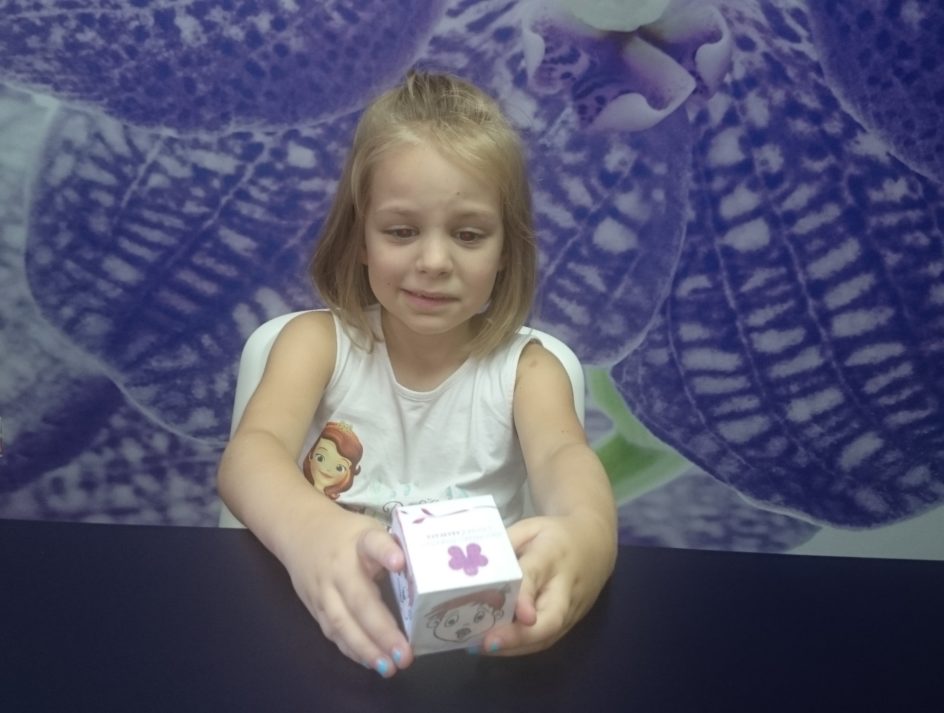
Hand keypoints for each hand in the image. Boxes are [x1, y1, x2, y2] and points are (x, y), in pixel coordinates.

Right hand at [279, 508, 412, 676]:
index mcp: (360, 542)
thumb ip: (393, 550)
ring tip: (388, 667)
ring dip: (366, 649)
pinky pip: (333, 632)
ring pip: (342, 623)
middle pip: (359, 600)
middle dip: (381, 631)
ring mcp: (323, 590)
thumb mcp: (370, 530)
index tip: (400, 562)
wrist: (300, 531)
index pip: (373, 543)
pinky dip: (352, 650)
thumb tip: (427, 571)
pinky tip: (371, 663)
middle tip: (404, 655)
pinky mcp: (314, 607)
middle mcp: (339, 568)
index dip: (386, 552)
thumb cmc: (347, 534)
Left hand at [481, 514, 610, 655]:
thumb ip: (506, 544)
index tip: (514, 612)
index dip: (524, 596)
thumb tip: (476, 565)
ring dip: (514, 647)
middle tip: (488, 642)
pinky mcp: (571, 623)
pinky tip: (495, 647)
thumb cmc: (555, 534)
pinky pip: (546, 640)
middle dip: (520, 635)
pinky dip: (520, 648)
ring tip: (480, 648)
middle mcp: (566, 587)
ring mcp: (572, 609)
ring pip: (548, 636)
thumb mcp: (530, 527)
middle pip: (551, 617)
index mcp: (552, 555)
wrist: (595, 543)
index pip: (537, 576)